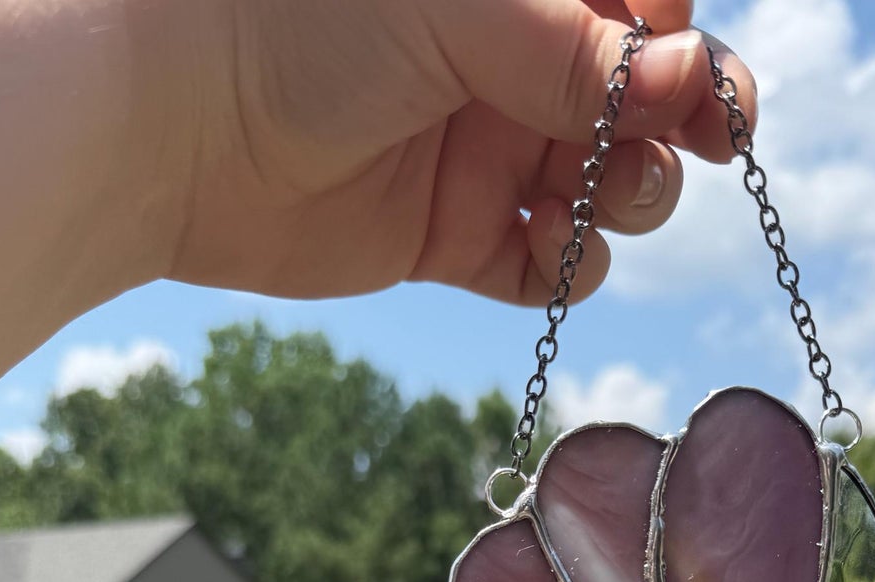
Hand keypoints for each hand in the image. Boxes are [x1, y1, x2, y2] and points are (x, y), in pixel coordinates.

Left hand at [153, 0, 757, 305]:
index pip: (642, 5)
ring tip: (598, 196)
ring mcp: (484, 149)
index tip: (700, 85)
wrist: (174, 119)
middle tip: (690, 148)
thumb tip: (699, 84)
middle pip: (642, 101)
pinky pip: (543, 262)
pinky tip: (548, 247)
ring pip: (606, 184)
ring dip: (629, 196)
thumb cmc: (304, 19)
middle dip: (677, 127)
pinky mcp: (449, 236)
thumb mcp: (468, 11)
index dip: (681, 45)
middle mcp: (509, 60)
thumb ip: (582, 53)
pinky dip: (565, 263)